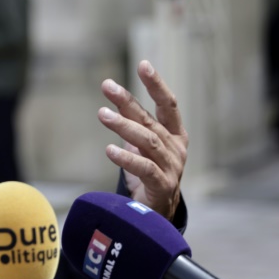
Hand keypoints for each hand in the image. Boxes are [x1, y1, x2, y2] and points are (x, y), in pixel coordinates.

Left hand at [97, 60, 188, 220]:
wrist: (158, 213)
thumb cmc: (149, 173)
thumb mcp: (141, 145)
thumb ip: (133, 123)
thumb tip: (114, 97)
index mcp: (175, 134)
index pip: (168, 104)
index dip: (157, 84)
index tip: (144, 64)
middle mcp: (176, 148)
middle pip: (150, 120)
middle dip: (128, 101)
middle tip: (108, 86)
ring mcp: (172, 168)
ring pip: (147, 141)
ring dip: (123, 126)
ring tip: (102, 114)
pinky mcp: (162, 186)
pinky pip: (144, 168)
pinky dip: (126, 158)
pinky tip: (109, 150)